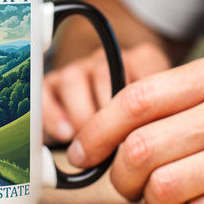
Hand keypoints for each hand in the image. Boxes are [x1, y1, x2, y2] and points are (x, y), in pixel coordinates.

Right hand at [43, 42, 171, 143]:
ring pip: (73, 79)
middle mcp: (107, 60)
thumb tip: (150, 143)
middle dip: (108, 115)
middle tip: (115, 143)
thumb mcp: (158, 115)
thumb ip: (158, 121)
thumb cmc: (139, 120)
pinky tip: (66, 134)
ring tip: (91, 143)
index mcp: (140, 61)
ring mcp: (78, 69)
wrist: (108, 117)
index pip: (144, 70)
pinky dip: (53, 115)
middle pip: (104, 74)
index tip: (143, 134)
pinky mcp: (52, 85)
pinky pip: (45, 92)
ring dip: (82, 116)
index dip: (142, 106)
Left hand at [66, 53, 203, 203]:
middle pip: (140, 149)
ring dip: (152, 203)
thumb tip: (122, 129)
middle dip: (118, 178)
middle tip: (126, 186)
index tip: (80, 154)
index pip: (134, 101)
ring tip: (167, 199)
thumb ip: (188, 98)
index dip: (95, 132)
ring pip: (165, 188)